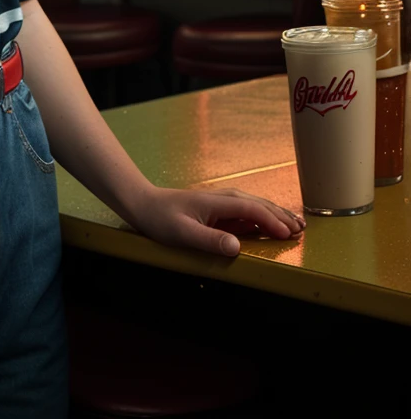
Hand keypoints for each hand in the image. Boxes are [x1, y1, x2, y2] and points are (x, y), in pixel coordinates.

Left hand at [131, 185, 305, 256]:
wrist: (144, 204)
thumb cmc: (161, 219)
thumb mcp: (183, 233)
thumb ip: (210, 240)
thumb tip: (237, 247)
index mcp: (218, 202)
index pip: (252, 209)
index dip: (272, 221)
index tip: (287, 234)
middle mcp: (223, 199)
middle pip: (259, 205)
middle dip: (281, 216)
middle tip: (302, 230)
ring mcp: (222, 204)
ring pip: (255, 207)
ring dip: (276, 215)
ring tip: (295, 225)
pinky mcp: (219, 211)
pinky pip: (247, 213)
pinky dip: (263, 218)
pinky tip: (272, 225)